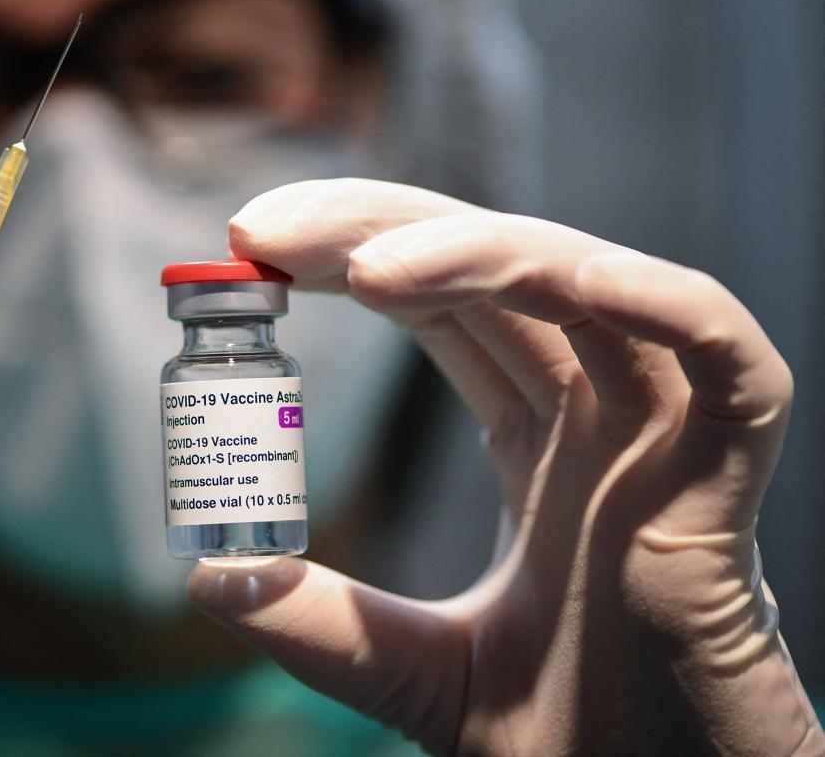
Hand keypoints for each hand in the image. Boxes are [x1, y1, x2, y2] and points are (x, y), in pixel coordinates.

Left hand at [188, 179, 823, 755]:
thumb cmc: (563, 738)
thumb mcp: (410, 671)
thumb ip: (321, 623)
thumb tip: (209, 577)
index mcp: (534, 441)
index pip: (445, 306)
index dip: (357, 259)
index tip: (253, 248)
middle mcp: (596, 417)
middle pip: (497, 272)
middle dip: (384, 232)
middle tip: (265, 233)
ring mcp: (663, 438)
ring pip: (587, 292)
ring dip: (484, 254)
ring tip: (370, 268)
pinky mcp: (729, 479)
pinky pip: (725, 360)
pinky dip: (665, 305)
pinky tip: (581, 279)